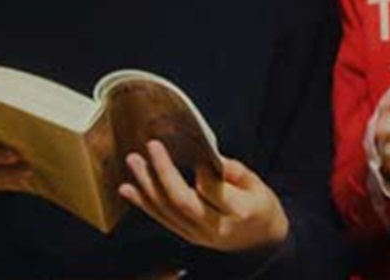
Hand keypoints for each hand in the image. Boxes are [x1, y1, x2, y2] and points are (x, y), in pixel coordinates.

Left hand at [119, 140, 287, 252]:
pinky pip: (162, 220)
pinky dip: (143, 203)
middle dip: (164, 172)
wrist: (261, 244)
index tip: (195, 146)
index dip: (201, 169)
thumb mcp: (257, 184)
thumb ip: (232, 170)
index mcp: (239, 211)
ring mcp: (198, 235)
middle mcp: (215, 227)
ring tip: (134, 161)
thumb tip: (206, 155)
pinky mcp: (187, 236)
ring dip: (146, 185)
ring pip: (167, 211)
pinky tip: (128, 189)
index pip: (213, 191)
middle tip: (152, 147)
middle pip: (182, 202)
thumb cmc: (260, 207)